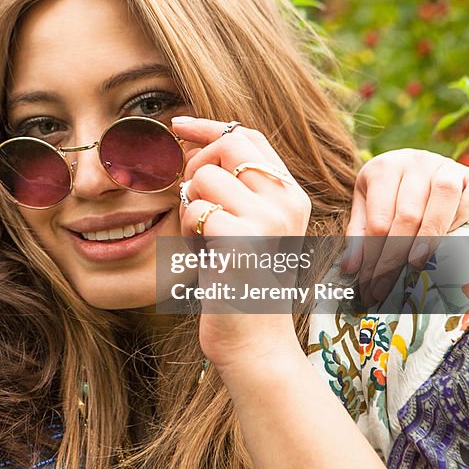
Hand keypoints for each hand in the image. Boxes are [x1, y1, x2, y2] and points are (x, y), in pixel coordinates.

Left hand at [171, 117, 310, 369]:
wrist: (254, 342)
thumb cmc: (239, 286)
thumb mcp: (246, 228)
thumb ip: (234, 189)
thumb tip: (196, 144)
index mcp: (292, 195)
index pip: (249, 135)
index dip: (209, 127)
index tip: (177, 126)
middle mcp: (287, 201)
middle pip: (228, 144)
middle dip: (196, 163)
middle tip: (192, 200)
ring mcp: (269, 218)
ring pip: (205, 176)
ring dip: (190, 204)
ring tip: (203, 238)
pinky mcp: (244, 237)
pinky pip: (197, 207)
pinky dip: (189, 227)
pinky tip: (203, 252)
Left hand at [342, 148, 468, 303]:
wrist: (419, 166)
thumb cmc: (389, 192)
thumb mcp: (366, 205)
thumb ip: (358, 233)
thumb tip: (351, 268)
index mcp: (383, 168)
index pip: (377, 220)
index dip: (373, 256)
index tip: (370, 286)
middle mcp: (415, 162)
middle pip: (407, 214)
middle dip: (396, 256)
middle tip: (387, 287)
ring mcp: (446, 165)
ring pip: (442, 198)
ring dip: (431, 234)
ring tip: (417, 264)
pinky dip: (464, 216)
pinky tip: (452, 238)